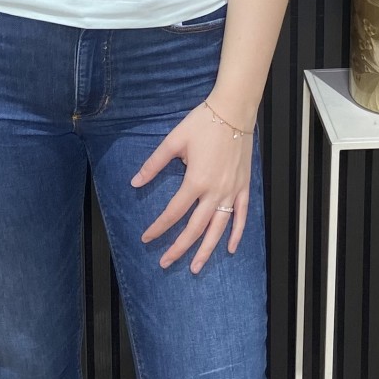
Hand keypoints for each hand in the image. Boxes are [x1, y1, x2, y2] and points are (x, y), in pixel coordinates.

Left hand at [133, 102, 253, 272]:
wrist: (233, 111)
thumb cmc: (203, 123)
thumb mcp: (173, 141)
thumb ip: (154, 164)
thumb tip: (135, 182)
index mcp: (196, 181)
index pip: (174, 212)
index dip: (159, 227)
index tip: (147, 238)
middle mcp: (215, 192)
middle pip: (195, 228)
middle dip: (179, 248)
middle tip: (165, 262)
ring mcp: (232, 192)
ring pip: (218, 228)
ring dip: (206, 250)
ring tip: (195, 267)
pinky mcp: (244, 187)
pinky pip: (241, 216)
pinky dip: (236, 234)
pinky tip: (229, 248)